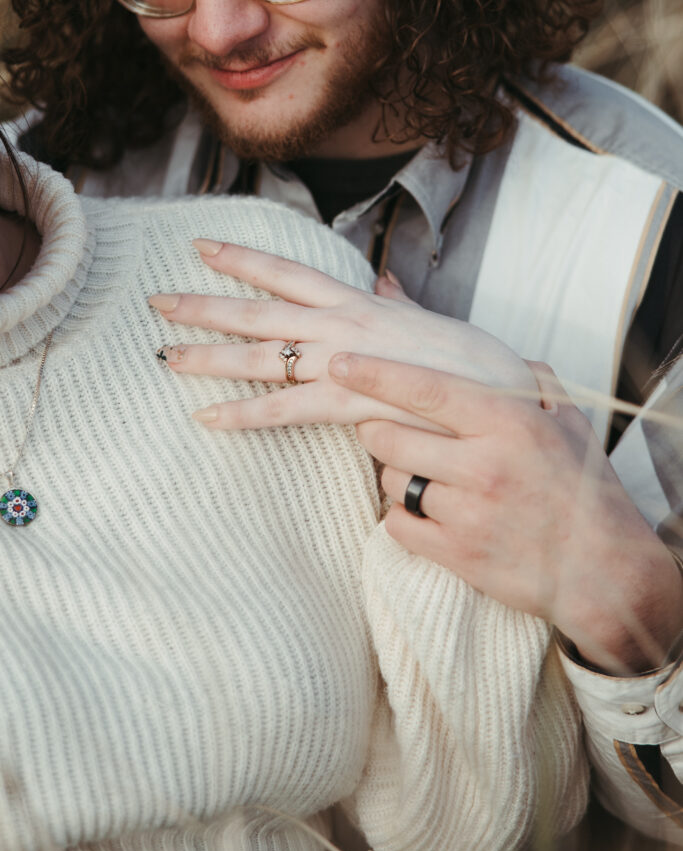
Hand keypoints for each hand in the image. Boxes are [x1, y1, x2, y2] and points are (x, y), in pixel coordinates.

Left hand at [149, 240, 538, 430]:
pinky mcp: (348, 403)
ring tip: (165, 356)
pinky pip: (285, 410)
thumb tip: (386, 279)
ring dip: (210, 355)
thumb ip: (401, 299)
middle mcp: (343, 325)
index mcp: (360, 304)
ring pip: (263, 355)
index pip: (291, 273)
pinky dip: (244, 414)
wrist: (502, 394)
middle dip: (206, 304)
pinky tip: (207, 419)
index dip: (244, 258)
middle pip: (261, 309)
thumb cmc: (473, 361)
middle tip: (158, 302)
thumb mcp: (431, 319)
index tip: (202, 247)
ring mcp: (343, 362)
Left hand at [327, 352, 682, 674]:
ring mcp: (466, 513)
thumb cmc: (585, 491)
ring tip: (424, 475)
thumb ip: (530, 379)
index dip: (374, 373)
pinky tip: (428, 512)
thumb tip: (496, 353)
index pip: (425, 389)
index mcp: (509, 424)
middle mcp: (484, 465)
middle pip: (389, 436)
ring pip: (390, 480)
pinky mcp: (455, 554)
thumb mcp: (569, 422)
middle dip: (377, 428)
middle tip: (388, 429)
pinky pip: (397, 524)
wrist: (604, 571)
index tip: (340, 363)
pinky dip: (403, 516)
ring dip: (395, 474)